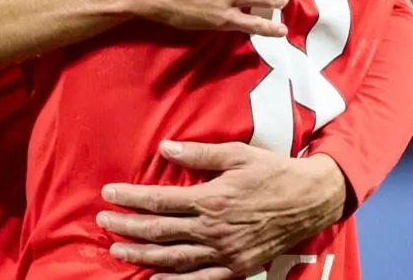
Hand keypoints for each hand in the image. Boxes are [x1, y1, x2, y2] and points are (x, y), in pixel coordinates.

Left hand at [98, 143, 348, 278]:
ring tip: (117, 250)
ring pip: (174, 259)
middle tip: (103, 222)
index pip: (160, 201)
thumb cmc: (271, 172)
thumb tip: (165, 146)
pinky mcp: (236, 268)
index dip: (130, 199)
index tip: (108, 194)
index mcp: (211, 199)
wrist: (310, 201)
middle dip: (127, 227)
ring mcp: (225, 253)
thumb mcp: (237, 154)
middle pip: (160, 232)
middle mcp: (214, 229)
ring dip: (142, 255)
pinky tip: (154, 279)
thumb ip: (199, 153)